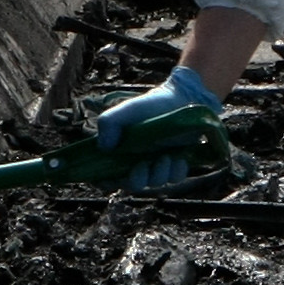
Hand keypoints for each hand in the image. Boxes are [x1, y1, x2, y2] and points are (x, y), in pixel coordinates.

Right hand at [96, 63, 220, 190]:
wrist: (180, 100)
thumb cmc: (150, 105)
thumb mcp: (126, 110)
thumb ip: (109, 123)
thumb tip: (103, 147)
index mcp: (120, 152)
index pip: (106, 176)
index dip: (107, 181)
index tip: (115, 177)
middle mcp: (136, 162)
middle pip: (132, 185)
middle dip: (138, 179)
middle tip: (144, 165)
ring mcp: (156, 165)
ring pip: (155, 183)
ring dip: (160, 173)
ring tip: (166, 156)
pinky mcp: (175, 166)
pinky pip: (175, 178)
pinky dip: (176, 170)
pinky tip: (178, 157)